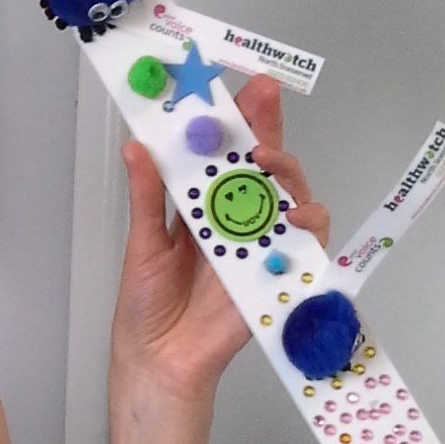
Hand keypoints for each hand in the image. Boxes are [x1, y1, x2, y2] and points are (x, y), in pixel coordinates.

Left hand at [110, 75, 330, 403]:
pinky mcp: (276, 274)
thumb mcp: (143, 242)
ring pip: (289, 196)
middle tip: (262, 100)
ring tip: (265, 159)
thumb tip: (137, 146)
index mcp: (202, 207)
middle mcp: (236, 221)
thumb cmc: (148, 303)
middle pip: (263, 166)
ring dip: (284, 171)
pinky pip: (305, 243)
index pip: (224, 154)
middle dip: (267, 127)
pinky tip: (295, 212)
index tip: (237, 85)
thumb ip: (146, 196)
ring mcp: (260, 245)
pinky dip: (306, 224)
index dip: (236, 119)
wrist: (159, 358)